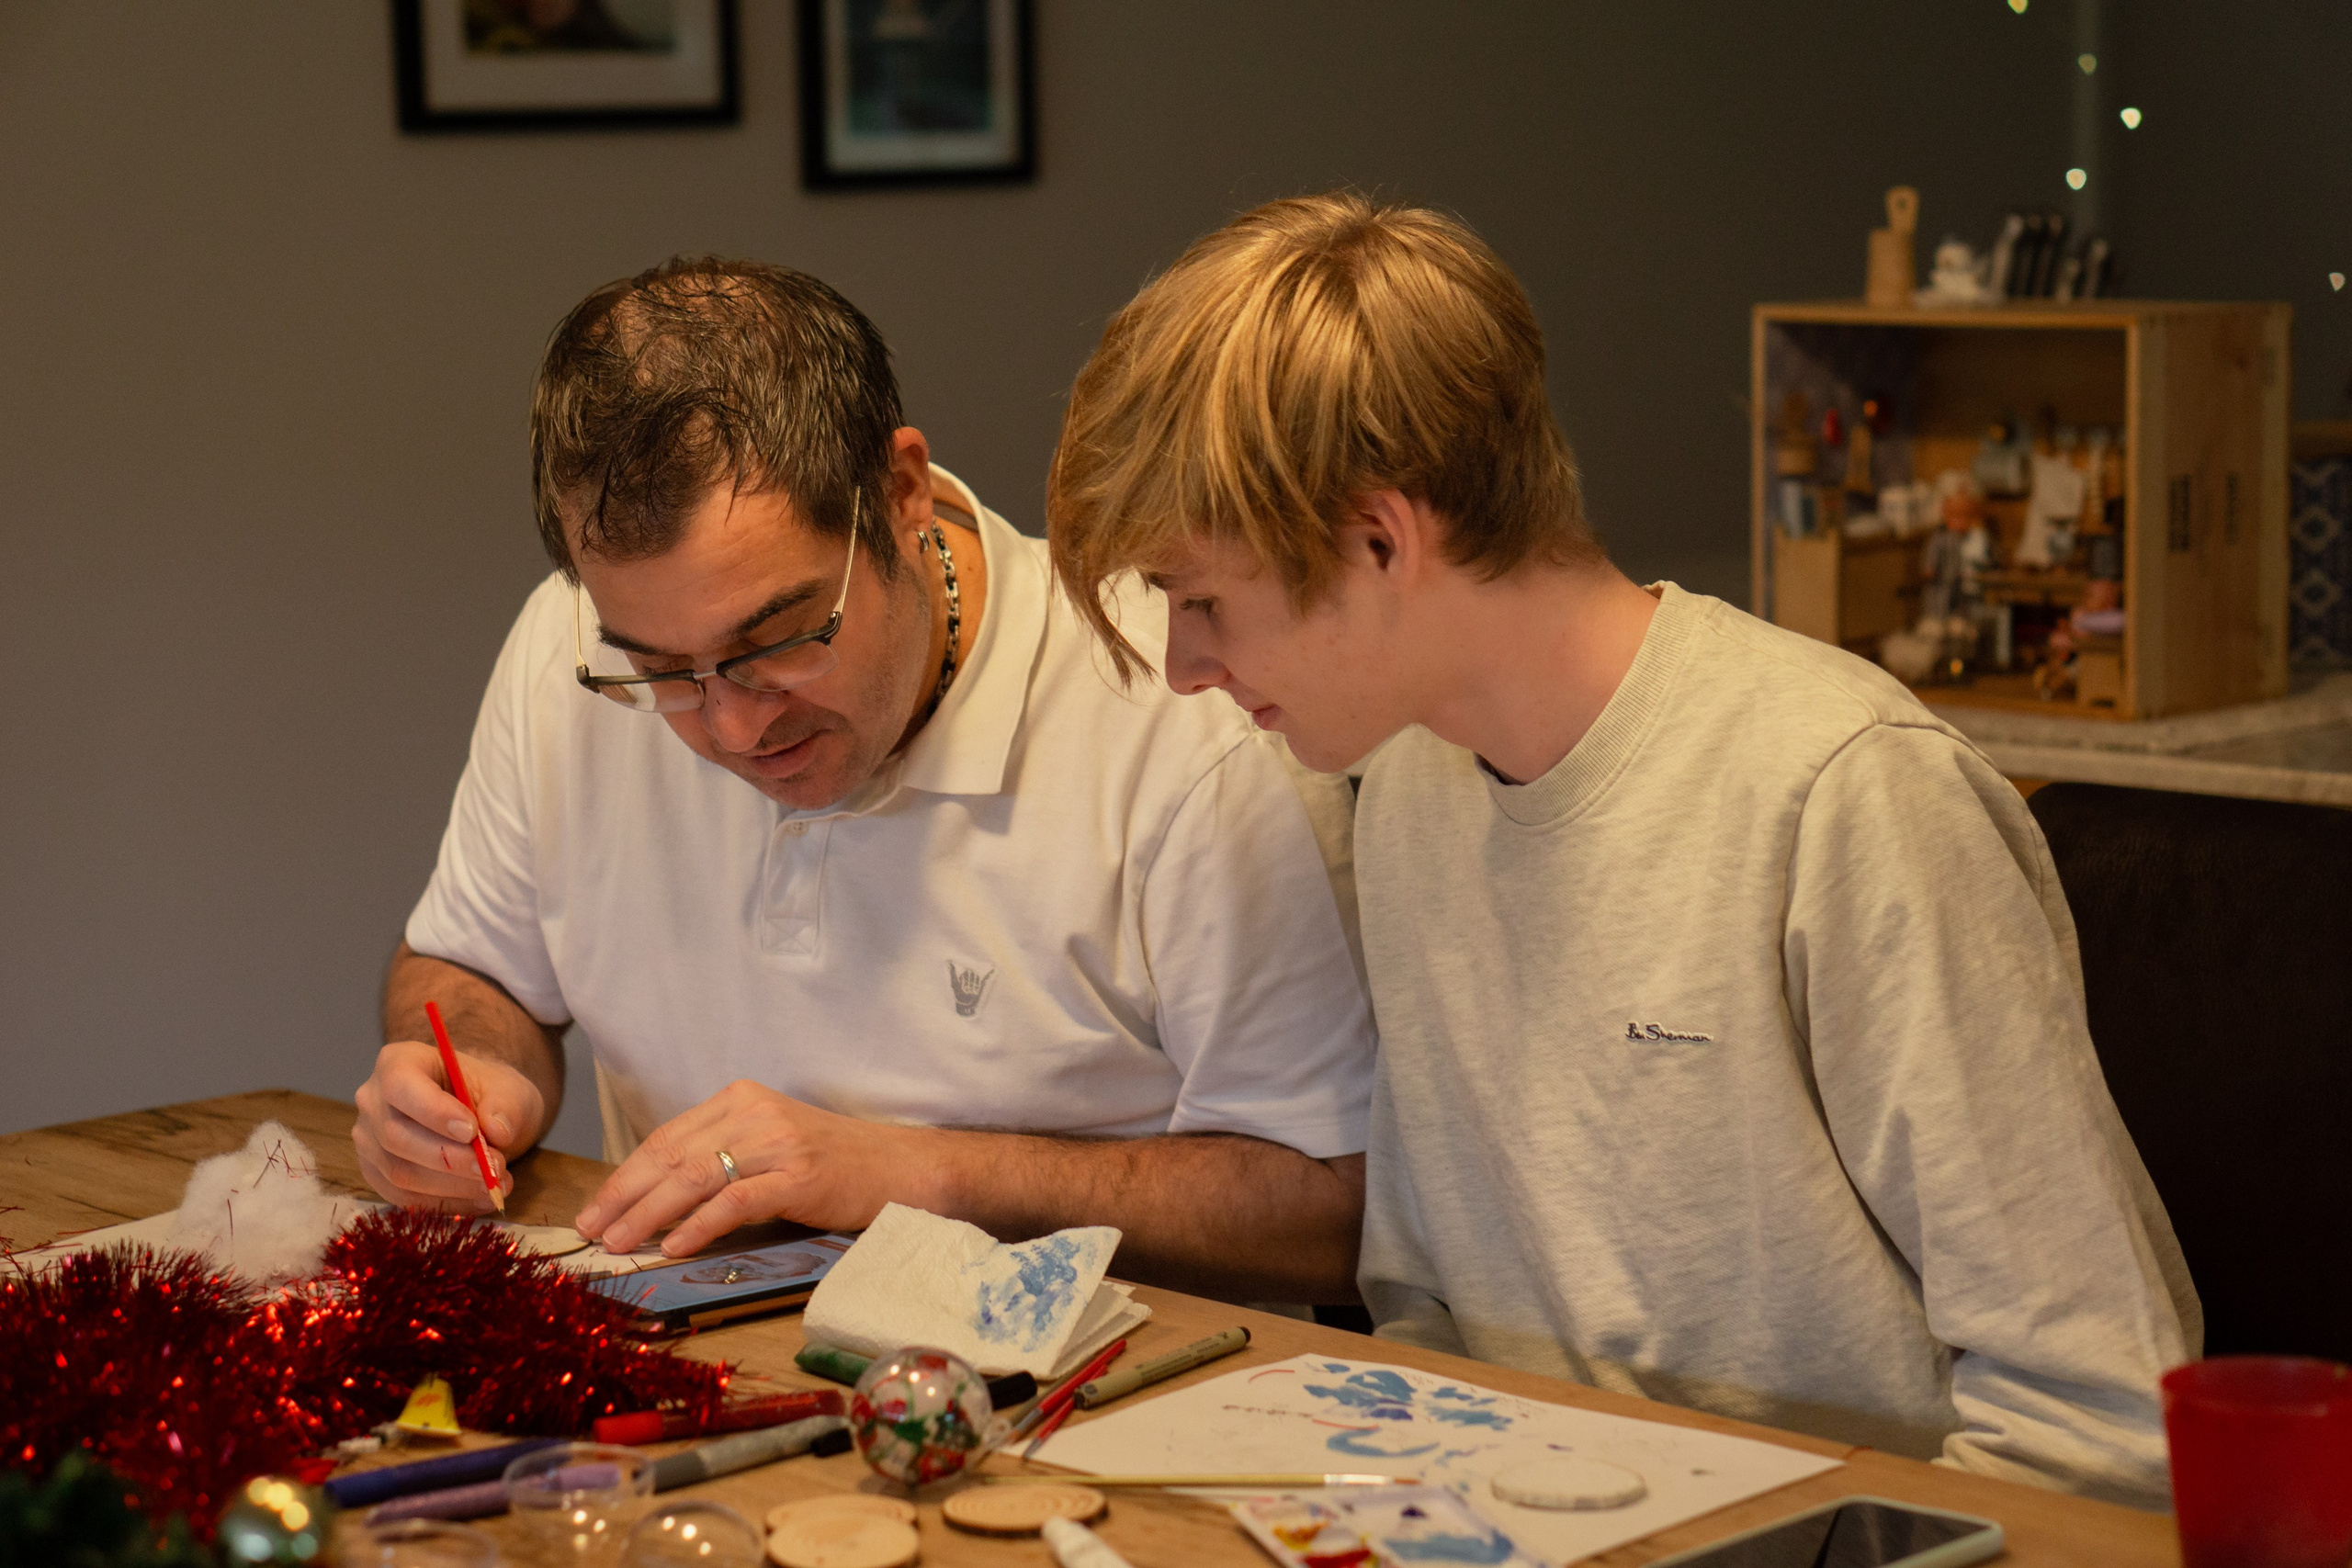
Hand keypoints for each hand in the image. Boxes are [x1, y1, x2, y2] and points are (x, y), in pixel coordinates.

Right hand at [353, 1039, 538, 1211]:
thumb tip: (496, 1131)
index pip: (401, 1085)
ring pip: (399, 1172)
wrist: (480, 1113)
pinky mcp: (377, 1173)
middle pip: (396, 1135)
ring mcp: (369, 1140)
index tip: (473, 1131)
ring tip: (495, 1185)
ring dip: (451, 1186)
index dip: (433, 1111)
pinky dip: (445, 1203)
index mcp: (398, 1062)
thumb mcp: (510, 1090)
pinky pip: (403, 1197)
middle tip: (494, 1168)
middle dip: (449, 1158)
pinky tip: (479, 1199)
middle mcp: (373, 1100)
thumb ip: (506, 1106)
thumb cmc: (489, 1094)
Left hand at [574, 1080, 924, 1255]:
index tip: (596, 1209)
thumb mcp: (769, 1145)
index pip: (667, 1137)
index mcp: (740, 1099)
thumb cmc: (832, 1164)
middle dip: (625, 1197)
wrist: (900, 1168)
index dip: (625, 1176)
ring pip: (695, 1177)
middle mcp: (754, 1112)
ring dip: (650, 1215)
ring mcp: (778, 1142)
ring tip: (621, 1243)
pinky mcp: (799, 1176)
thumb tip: (655, 1198)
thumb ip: (720, 1156)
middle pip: (672, 1155)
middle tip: (593, 1232)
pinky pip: (736, 1201)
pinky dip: (700, 1225)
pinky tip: (675, 1245)